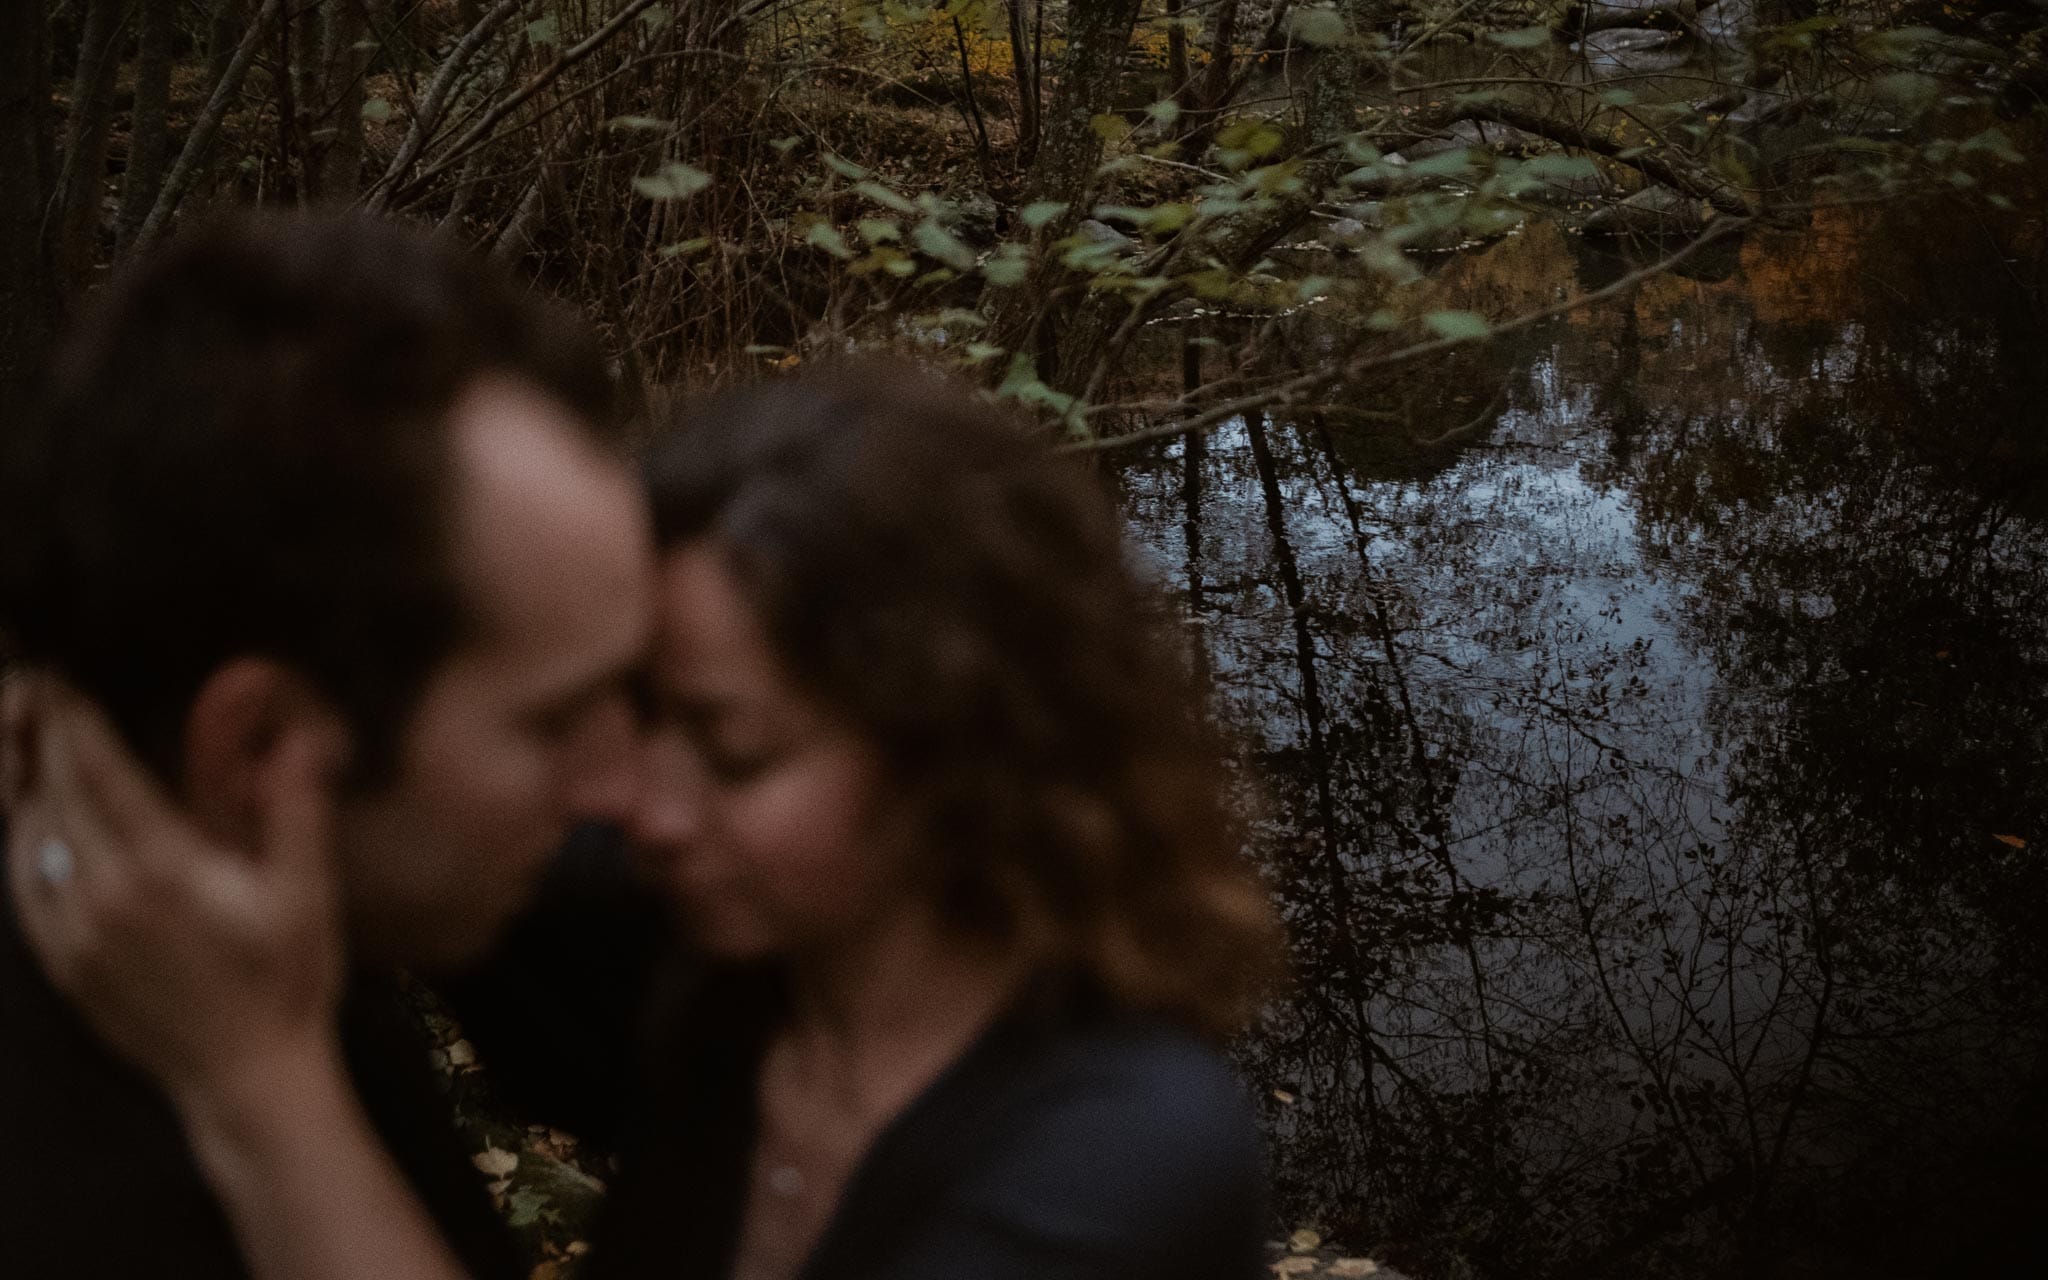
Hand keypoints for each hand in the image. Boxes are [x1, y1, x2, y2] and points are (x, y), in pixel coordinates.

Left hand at [2, 672, 347, 1111]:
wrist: (248, 1077)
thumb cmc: (287, 981)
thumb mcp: (306, 893)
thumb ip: (294, 810)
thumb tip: (295, 738)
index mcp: (161, 872)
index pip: (95, 773)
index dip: (71, 718)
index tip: (60, 674)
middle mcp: (102, 899)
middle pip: (49, 796)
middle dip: (39, 735)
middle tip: (35, 685)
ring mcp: (74, 935)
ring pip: (25, 839)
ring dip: (23, 784)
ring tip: (28, 739)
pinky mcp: (64, 964)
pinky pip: (24, 887)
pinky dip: (22, 841)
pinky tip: (35, 820)